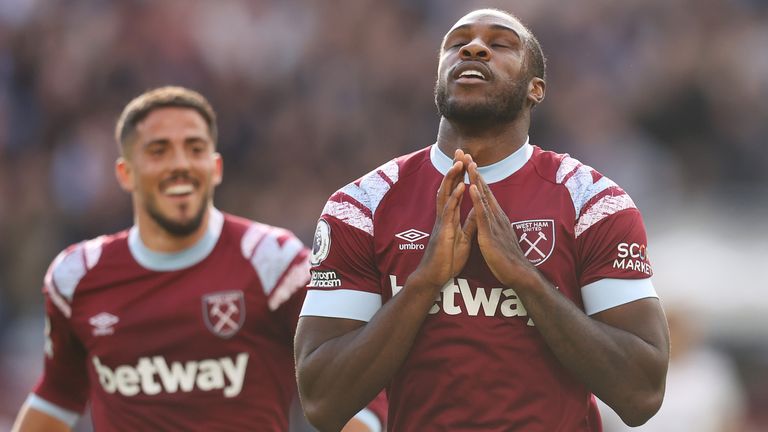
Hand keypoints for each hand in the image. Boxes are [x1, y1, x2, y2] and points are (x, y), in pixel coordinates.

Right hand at [409, 150, 476, 289]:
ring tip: (459, 163)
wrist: (434, 276)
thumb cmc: (447, 260)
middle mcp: (444, 216)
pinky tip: (461, 186)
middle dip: (454, 170)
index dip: (460, 176)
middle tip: (459, 152)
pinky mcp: (443, 231)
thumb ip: (468, 224)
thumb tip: (475, 212)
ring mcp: (442, 222)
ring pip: (446, 195)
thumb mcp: (462, 239)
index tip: (465, 160)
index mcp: (450, 217)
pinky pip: (449, 211)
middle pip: (448, 187)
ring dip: (452, 178)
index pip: (455, 191)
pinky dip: (455, 197)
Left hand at [466, 159, 533, 287]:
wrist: (518, 274)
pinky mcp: (491, 233)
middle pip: (484, 189)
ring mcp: (494, 223)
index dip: (477, 178)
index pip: (485, 193)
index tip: (469, 163)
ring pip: (484, 197)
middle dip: (475, 171)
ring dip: (476, 179)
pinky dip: (477, 199)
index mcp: (497, 217)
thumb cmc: (507, 259)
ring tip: (469, 163)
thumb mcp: (498, 237)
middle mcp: (497, 215)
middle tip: (467, 154)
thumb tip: (489, 217)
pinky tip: (472, 188)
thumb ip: (493, 225)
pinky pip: (482, 214)